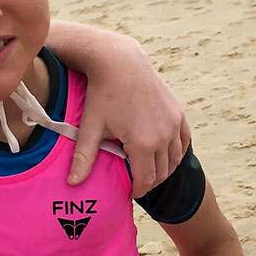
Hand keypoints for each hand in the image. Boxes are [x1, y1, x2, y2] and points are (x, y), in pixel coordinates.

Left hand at [69, 35, 189, 196]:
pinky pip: (183, 142)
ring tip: (148, 171)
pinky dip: (176, 153)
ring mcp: (175, 123)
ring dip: (164, 169)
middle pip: (162, 172)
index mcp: (143, 143)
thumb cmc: (102, 94)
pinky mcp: (179, 113)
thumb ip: (84, 157)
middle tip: (138, 184)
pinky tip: (164, 156)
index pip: (146, 179)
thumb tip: (71, 184)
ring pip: (175, 159)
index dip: (138, 190)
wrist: (120, 62)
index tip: (130, 192)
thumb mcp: (91, 127)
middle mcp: (164, 135)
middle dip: (150, 181)